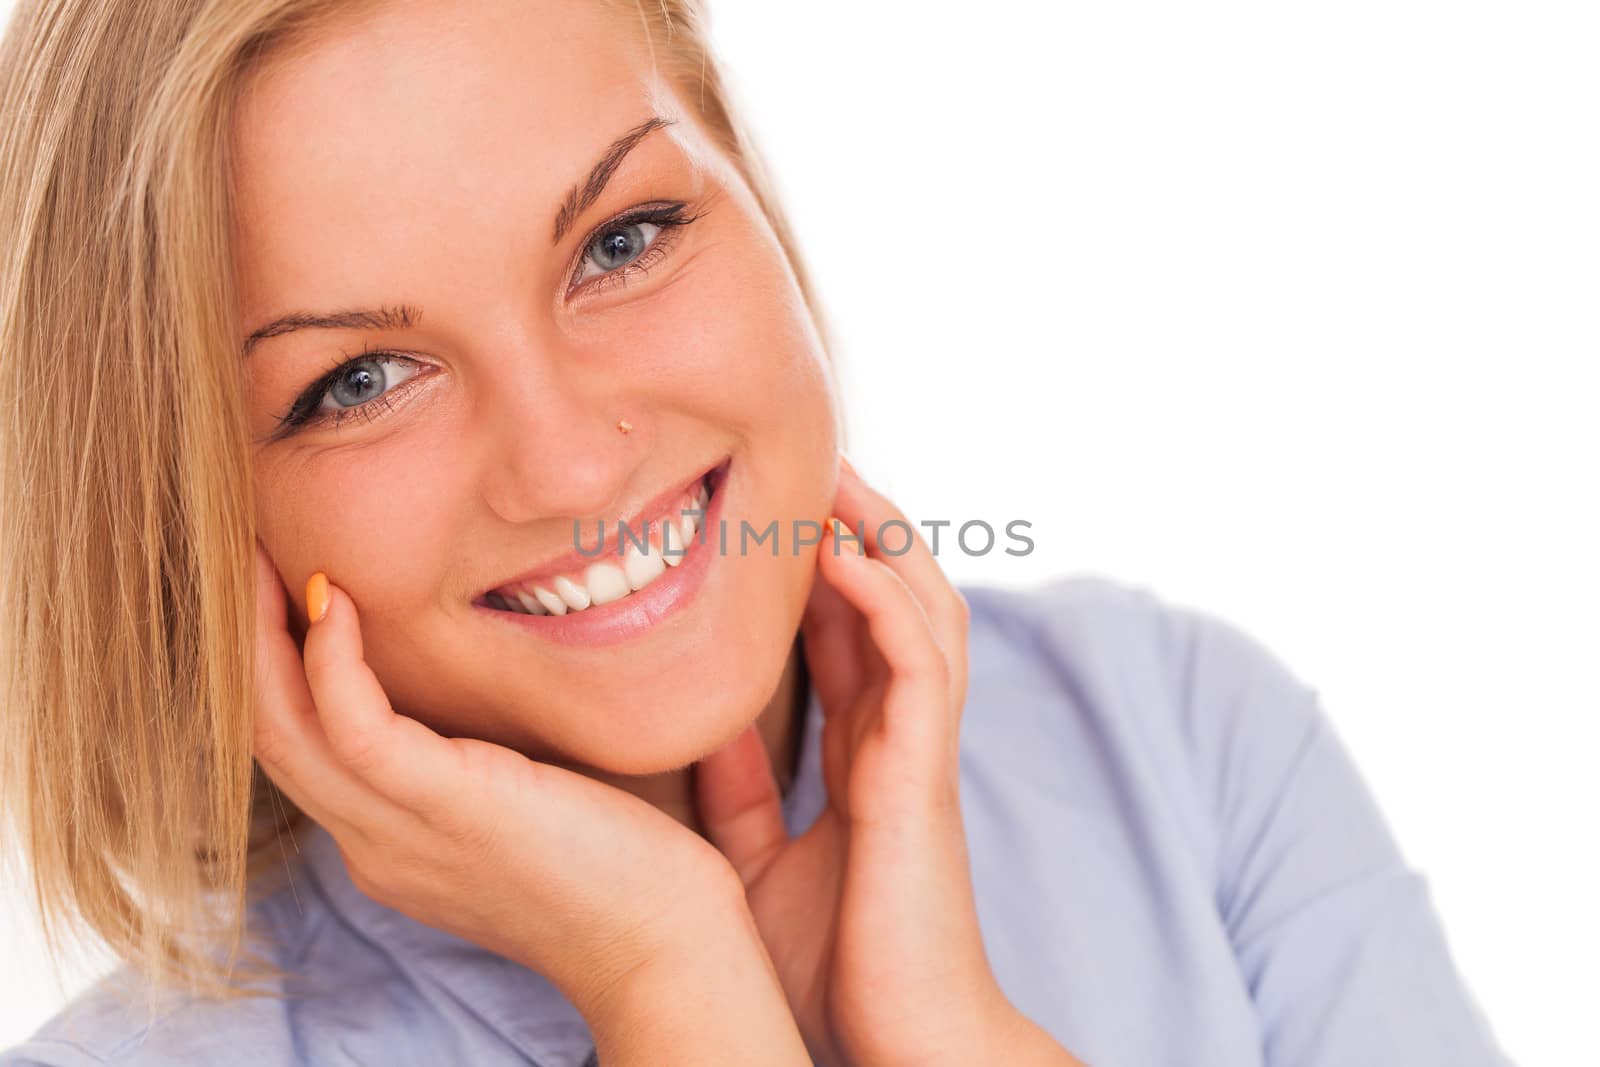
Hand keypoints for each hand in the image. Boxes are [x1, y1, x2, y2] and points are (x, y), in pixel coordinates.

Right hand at [249, 540, 752, 1021]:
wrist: (664, 949)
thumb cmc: (623, 868)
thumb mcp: (528, 806)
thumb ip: (485, 759)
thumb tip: (489, 686)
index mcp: (391, 843)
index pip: (302, 749)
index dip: (278, 665)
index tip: (285, 584)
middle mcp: (375, 844)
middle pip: (269, 733)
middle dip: (247, 638)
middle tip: (247, 550)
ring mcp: (399, 834)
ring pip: (281, 729)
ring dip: (262, 635)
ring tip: (265, 552)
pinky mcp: (447, 808)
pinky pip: (354, 726)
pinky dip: (331, 657)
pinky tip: (335, 597)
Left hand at [694, 460, 1030, 1066]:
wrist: (896, 1042)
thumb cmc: (835, 965)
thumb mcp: (757, 863)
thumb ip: (740, 792)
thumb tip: (704, 730)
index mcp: (863, 752)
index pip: (848, 628)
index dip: (820, 561)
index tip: (771, 502)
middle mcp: (897, 734)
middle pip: (894, 596)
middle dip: (858, 522)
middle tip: (807, 454)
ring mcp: (919, 748)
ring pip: (921, 607)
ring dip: (880, 535)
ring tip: (831, 472)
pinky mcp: (925, 772)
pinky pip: (918, 661)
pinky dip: (886, 598)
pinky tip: (844, 553)